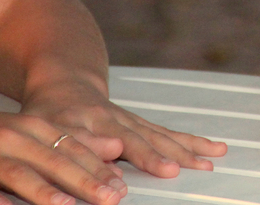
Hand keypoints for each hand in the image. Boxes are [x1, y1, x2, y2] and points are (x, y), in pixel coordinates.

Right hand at [0, 109, 127, 204]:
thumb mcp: (34, 131)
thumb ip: (75, 140)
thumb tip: (117, 147)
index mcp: (35, 128)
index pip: (73, 149)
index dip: (98, 168)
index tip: (120, 185)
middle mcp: (15, 138)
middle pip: (54, 161)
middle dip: (84, 181)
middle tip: (108, 197)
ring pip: (20, 174)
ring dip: (44, 191)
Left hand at [22, 79, 227, 178]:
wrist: (65, 84)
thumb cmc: (47, 112)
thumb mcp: (44, 127)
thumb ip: (76, 145)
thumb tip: (105, 164)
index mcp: (85, 121)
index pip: (108, 144)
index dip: (131, 160)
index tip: (151, 175)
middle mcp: (112, 119)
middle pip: (140, 139)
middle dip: (161, 156)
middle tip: (181, 169)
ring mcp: (130, 120)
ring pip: (160, 135)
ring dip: (187, 149)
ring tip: (212, 160)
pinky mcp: (141, 122)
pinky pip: (168, 133)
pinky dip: (192, 142)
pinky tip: (215, 148)